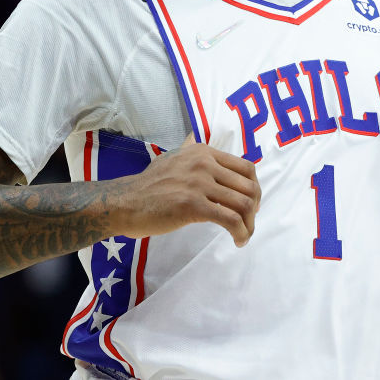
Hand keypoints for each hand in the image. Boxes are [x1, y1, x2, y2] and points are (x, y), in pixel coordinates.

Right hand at [113, 135, 260, 246]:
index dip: (254, 188)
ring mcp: (199, 183)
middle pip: (249, 186)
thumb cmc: (148, 185)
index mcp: (203, 152)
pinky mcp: (193, 205)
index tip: (250, 204)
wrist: (125, 202)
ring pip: (243, 204)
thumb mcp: (172, 158)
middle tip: (248, 223)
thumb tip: (195, 140)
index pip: (245, 167)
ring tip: (244, 236)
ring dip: (249, 224)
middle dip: (255, 209)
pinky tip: (237, 241)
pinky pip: (229, 220)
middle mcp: (204, 163)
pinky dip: (241, 233)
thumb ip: (189, 152)